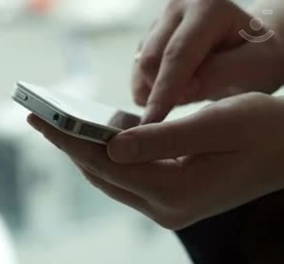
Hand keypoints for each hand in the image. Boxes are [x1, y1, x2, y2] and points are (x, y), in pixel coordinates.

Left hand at [28, 93, 283, 229]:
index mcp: (174, 193)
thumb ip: (160, 138)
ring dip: (83, 151)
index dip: (70, 139)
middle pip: (101, 173)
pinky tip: (92, 137)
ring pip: (110, 177)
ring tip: (56, 126)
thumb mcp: (215, 125)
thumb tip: (109, 145)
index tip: (41, 120)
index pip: (106, 163)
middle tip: (39, 119)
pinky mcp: (169, 200)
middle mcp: (165, 209)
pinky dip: (106, 157)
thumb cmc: (259, 131)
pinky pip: (125, 177)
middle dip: (68, 144)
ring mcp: (166, 208)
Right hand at [134, 0, 283, 122]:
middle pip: (150, 60)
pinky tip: (174, 92)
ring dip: (156, 93)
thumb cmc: (257, 58)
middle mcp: (178, 9)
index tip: (155, 122)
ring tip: (190, 94)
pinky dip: (149, 92)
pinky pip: (136, 74)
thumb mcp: (255, 66)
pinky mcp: (147, 40)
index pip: (178, 53)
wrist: (249, 50)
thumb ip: (222, 74)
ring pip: (140, 68)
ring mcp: (159, 24)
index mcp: (208, 8)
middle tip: (193, 101)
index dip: (165, 90)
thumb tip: (183, 90)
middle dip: (162, 92)